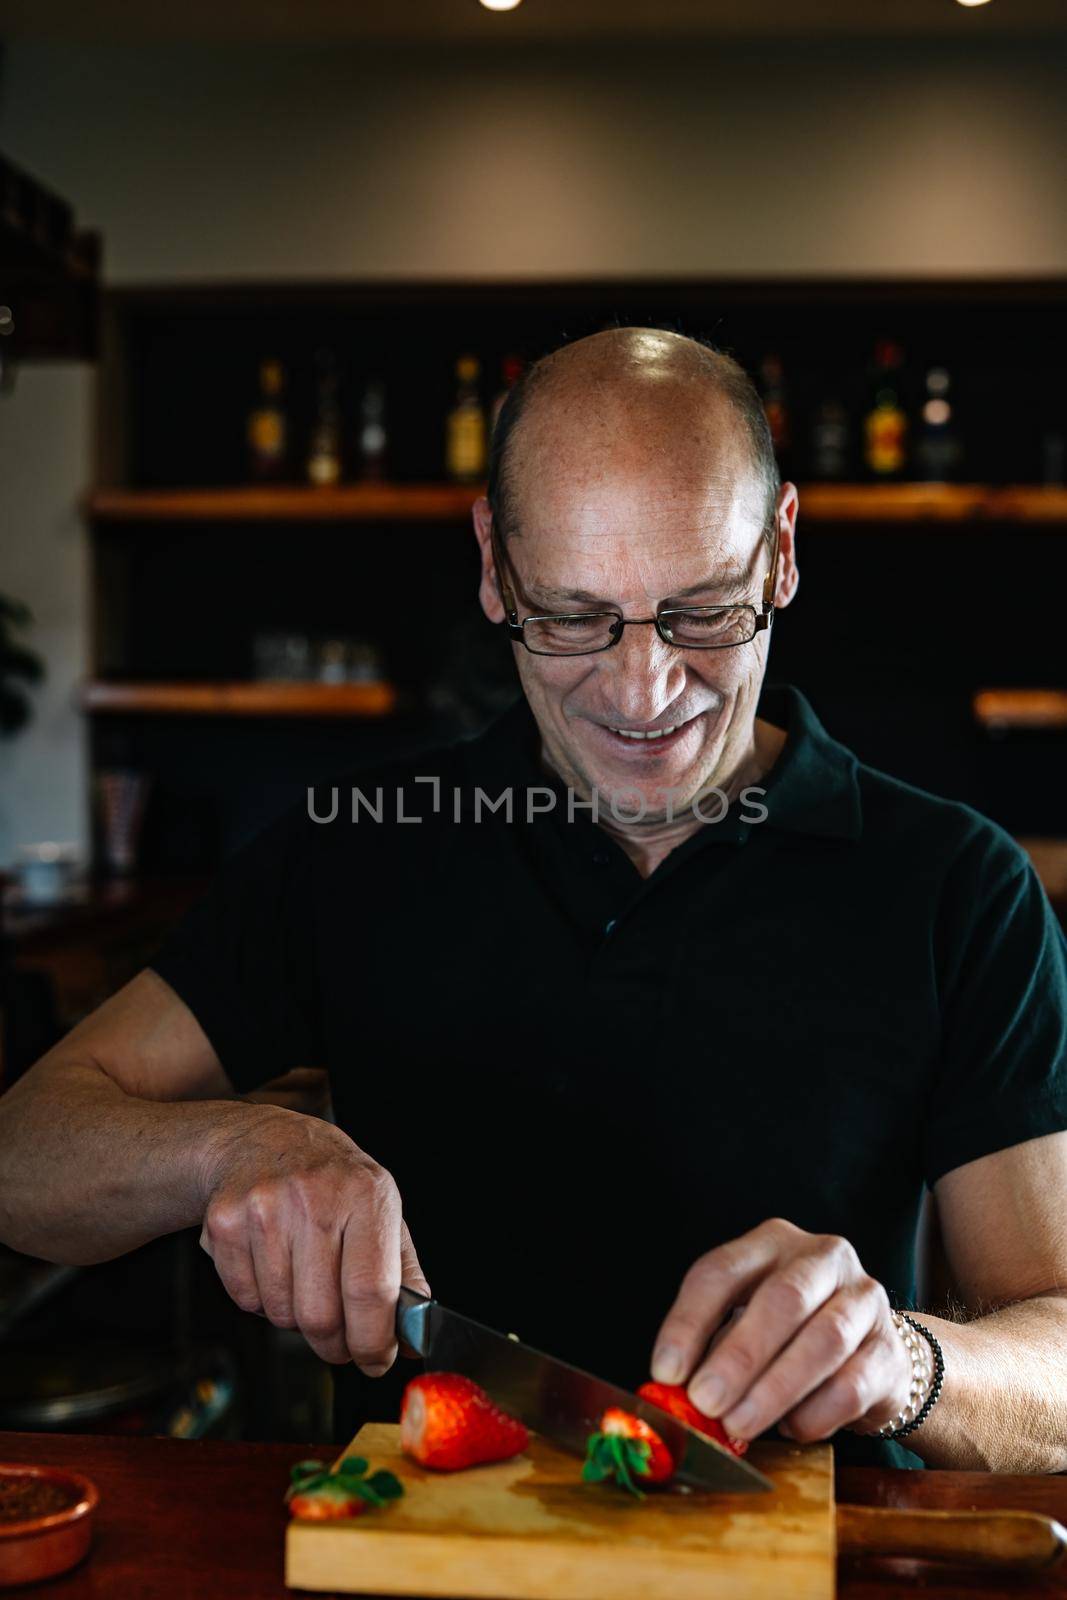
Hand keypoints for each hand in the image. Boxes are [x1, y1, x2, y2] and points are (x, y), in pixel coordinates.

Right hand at [198, 1104, 428, 1373]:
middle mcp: (315, 1198)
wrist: (261, 1140)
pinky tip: (271, 1263)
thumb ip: (403, 1273)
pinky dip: (261, 1300)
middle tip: (339, 1339)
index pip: (371, 1292)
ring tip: (302, 1278)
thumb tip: (414, 1335)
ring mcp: (265, 1208)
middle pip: (321, 1315)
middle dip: (334, 1344)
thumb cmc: (331, 1180)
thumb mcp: (381, 1208)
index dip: (374, 1341)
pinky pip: (246, 1300)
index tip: (377, 1360)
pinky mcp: (225, 1223)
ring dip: (295, 1317)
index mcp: (366, 1195)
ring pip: (282, 1314)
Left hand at [650, 1218, 911, 1442]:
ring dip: (774, 1389)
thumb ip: (713, 1346)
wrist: (872, 1352)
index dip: (689, 1322)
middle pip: (781, 1299)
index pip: (721, 1271)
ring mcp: (864, 1298)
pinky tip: (790, 1429)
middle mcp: (822, 1258)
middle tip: (705, 1402)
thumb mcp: (745, 1321)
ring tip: (739, 1425)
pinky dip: (815, 1413)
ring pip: (823, 1340)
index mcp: (771, 1243)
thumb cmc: (790, 1334)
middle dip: (739, 1356)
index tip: (666, 1371)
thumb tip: (674, 1389)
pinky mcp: (890, 1348)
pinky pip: (853, 1384)